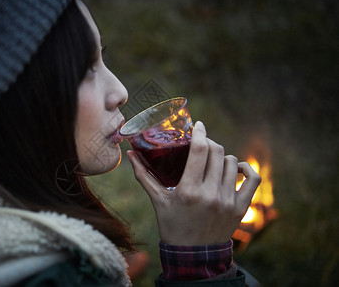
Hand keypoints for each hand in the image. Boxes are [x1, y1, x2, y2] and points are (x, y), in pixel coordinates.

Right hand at [127, 121, 260, 245]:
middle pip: (217, 152)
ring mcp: (228, 201)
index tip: (198, 125)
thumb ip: (144, 175)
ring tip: (212, 160)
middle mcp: (210, 194)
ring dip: (222, 156)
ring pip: (231, 162)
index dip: (200, 132)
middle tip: (202, 144)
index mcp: (188, 190)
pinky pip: (252, 179)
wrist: (193, 255)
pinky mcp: (240, 207)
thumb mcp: (158, 200)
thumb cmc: (172, 225)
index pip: (199, 150)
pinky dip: (245, 169)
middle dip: (209, 143)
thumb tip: (130, 154)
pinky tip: (235, 167)